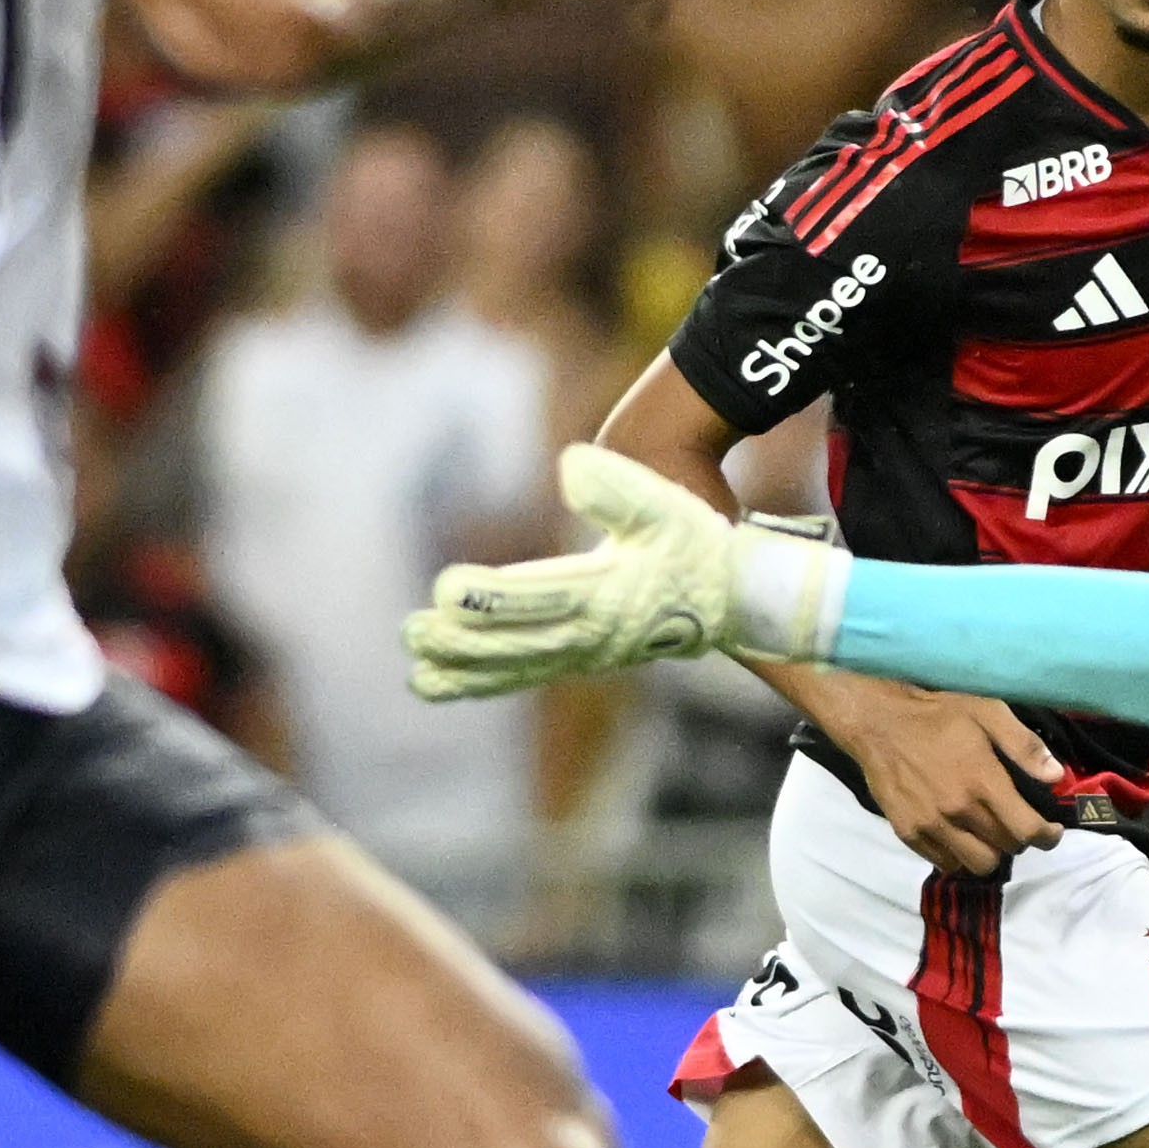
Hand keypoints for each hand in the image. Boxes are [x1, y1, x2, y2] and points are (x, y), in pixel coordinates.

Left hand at [411, 444, 828, 697]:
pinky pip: (525, 674)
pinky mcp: (580, 657)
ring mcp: (585, 653)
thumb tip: (570, 464)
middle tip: (412, 635)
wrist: (737, 601)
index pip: (540, 596)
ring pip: (517, 667)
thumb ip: (620, 487)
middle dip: (463, 642)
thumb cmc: (699, 548)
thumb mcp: (668, 506)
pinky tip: (444, 683)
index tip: (444, 589)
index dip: (491, 596)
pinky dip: (483, 681)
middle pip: (518, 644)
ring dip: (466, 671)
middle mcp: (592, 634)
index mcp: (608, 594)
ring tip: (418, 675)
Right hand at [826, 683, 1067, 871]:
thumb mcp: (988, 712)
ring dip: (990, 852)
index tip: (1050, 831)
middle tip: (1014, 822)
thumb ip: (1024, 745)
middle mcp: (958, 809)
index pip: (1027, 829)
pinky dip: (959, 855)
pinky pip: (945, 863)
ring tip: (987, 833)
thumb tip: (1056, 776)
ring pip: (977, 865)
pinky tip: (960, 835)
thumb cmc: (938, 714)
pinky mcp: (909, 833)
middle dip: (1019, 838)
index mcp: (983, 781)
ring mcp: (931, 825)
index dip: (1047, 836)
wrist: (879, 722)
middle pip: (1006, 849)